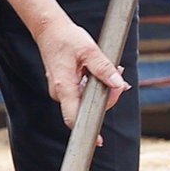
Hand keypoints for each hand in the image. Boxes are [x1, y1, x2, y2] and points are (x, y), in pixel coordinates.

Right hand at [35, 14, 129, 129]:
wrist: (50, 29)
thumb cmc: (67, 38)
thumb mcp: (89, 50)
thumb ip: (104, 68)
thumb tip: (118, 84)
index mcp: (64, 87)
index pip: (74, 117)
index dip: (88, 129)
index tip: (98, 141)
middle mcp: (60, 92)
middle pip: (87, 108)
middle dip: (108, 96)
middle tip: (120, 79)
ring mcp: (62, 90)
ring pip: (87, 100)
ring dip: (103, 89)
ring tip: (114, 70)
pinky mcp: (65, 86)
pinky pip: (83, 92)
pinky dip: (96, 85)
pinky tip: (103, 72)